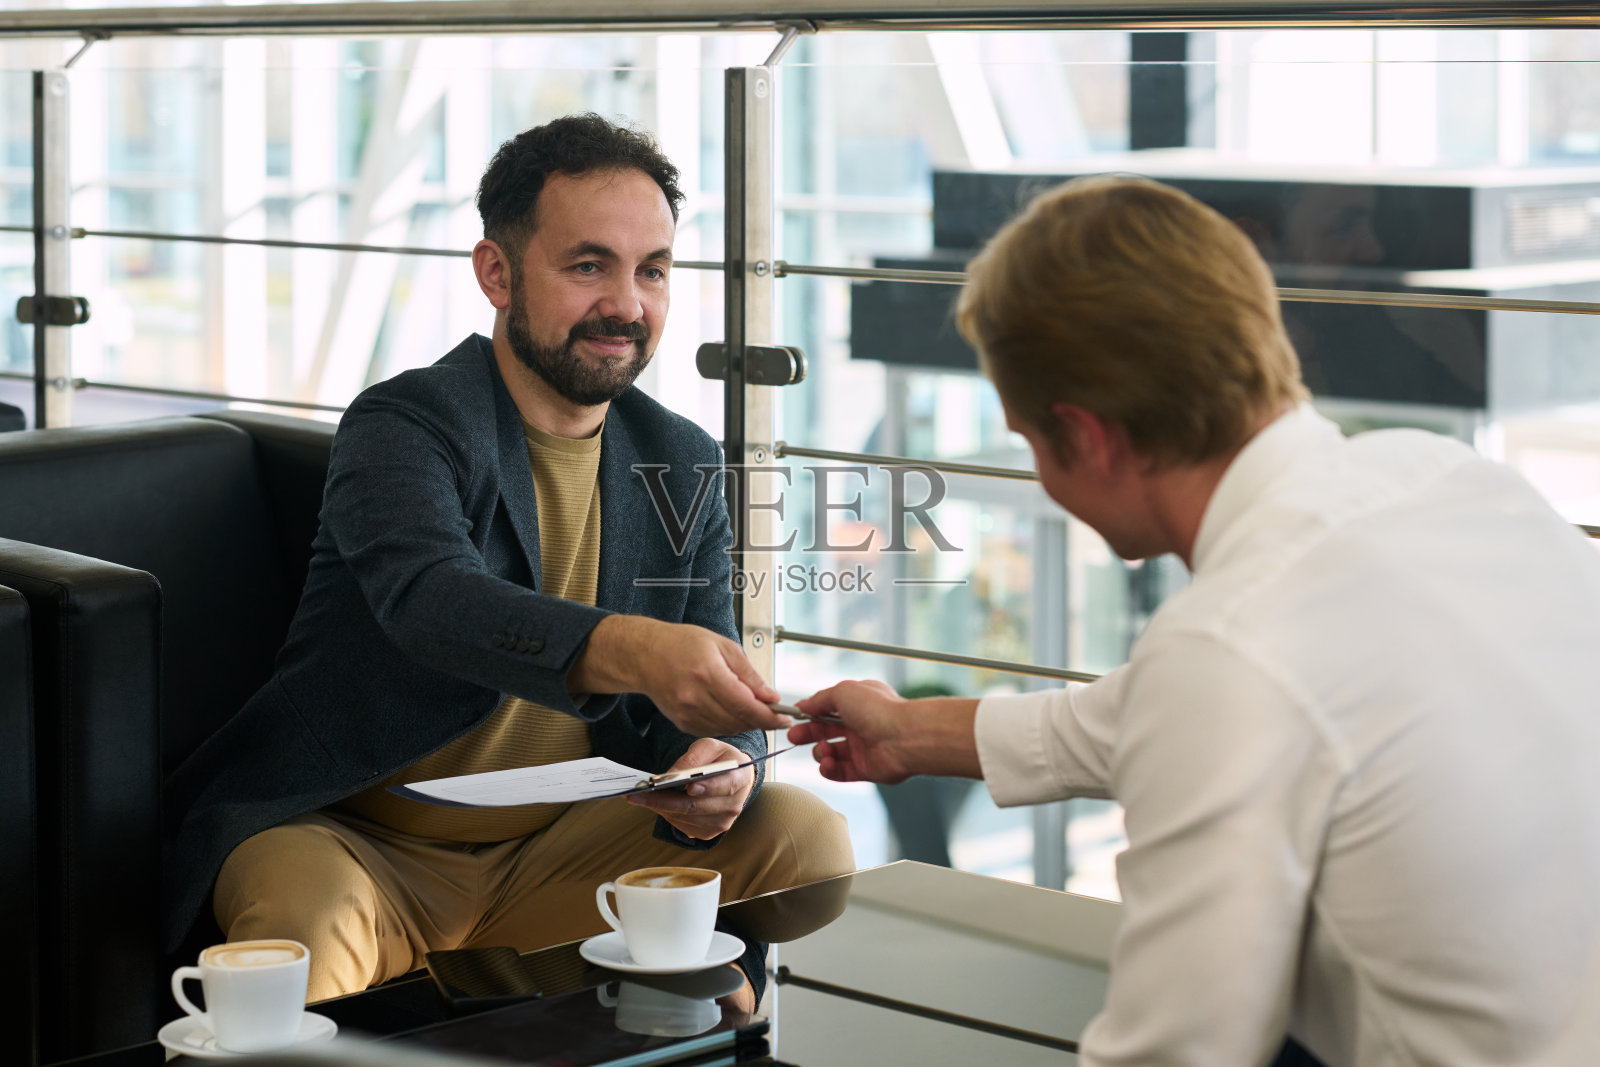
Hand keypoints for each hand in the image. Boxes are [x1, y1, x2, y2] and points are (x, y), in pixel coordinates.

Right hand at [572, 616, 791, 735]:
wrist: (644, 655)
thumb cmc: (681, 644)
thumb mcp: (722, 646)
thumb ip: (749, 674)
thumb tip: (771, 697)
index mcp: (708, 674)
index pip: (747, 706)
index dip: (770, 716)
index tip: (786, 718)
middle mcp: (696, 698)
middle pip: (740, 720)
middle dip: (762, 719)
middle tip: (775, 712)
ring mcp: (687, 713)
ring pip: (729, 728)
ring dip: (746, 722)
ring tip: (752, 706)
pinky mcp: (682, 723)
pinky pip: (715, 729)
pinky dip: (728, 723)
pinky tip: (730, 708)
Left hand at [627, 737, 755, 839]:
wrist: (731, 778)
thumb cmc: (719, 759)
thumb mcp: (709, 746)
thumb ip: (693, 757)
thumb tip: (672, 774)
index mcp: (740, 778)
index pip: (726, 785)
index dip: (708, 787)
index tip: (688, 786)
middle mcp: (734, 805)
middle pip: (696, 806)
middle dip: (664, 800)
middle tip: (638, 794)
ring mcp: (722, 822)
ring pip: (685, 817)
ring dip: (661, 808)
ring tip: (641, 797)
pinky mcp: (709, 832)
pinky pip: (683, 826)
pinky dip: (667, 814)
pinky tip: (657, 803)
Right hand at [786, 680, 916, 784]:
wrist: (905, 737)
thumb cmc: (879, 710)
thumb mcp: (842, 692)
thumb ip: (820, 700)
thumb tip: (804, 705)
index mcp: (857, 704)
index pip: (827, 709)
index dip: (810, 713)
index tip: (795, 717)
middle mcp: (860, 725)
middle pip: (826, 731)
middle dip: (807, 734)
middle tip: (793, 737)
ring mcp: (862, 748)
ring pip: (830, 753)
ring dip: (820, 751)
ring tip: (824, 749)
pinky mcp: (865, 769)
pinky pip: (840, 772)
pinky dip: (829, 769)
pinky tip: (827, 764)